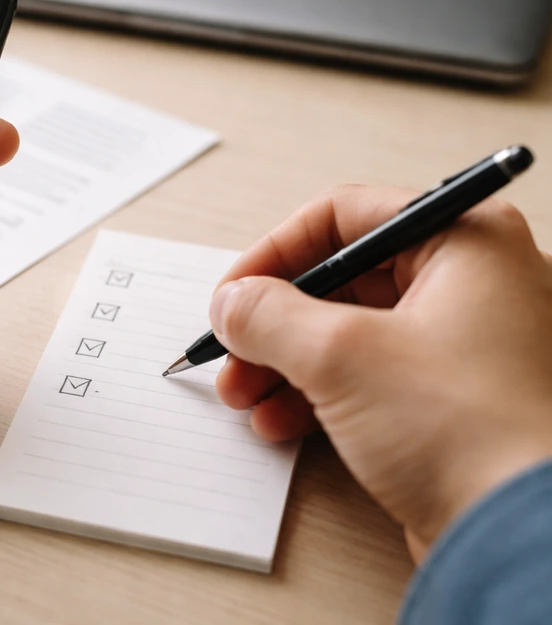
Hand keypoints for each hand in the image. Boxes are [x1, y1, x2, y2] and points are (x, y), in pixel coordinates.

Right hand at [207, 185, 551, 557]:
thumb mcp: (341, 356)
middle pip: (341, 280)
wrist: (526, 537)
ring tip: (245, 397)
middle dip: (273, 323)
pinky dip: (318, 394)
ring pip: (349, 333)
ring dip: (285, 362)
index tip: (233, 291)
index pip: (344, 216)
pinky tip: (280, 423)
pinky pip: (370, 377)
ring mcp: (467, 344)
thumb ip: (269, 316)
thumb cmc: (472, 433)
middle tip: (232, 352)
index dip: (275, 252)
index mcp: (466, 242)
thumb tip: (232, 303)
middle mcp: (473, 283)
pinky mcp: (454, 399)